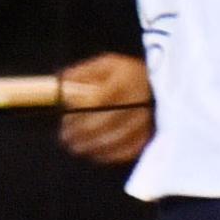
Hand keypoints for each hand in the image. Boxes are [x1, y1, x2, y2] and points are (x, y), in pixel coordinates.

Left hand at [58, 52, 153, 166]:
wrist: (159, 85)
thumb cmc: (126, 74)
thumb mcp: (106, 64)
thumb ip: (83, 73)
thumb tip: (60, 83)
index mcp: (125, 79)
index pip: (98, 101)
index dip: (79, 114)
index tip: (65, 120)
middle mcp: (138, 99)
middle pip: (106, 122)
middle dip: (82, 133)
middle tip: (66, 138)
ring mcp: (146, 118)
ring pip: (116, 139)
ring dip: (92, 146)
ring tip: (77, 147)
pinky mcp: (151, 133)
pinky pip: (128, 149)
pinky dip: (110, 154)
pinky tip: (96, 153)